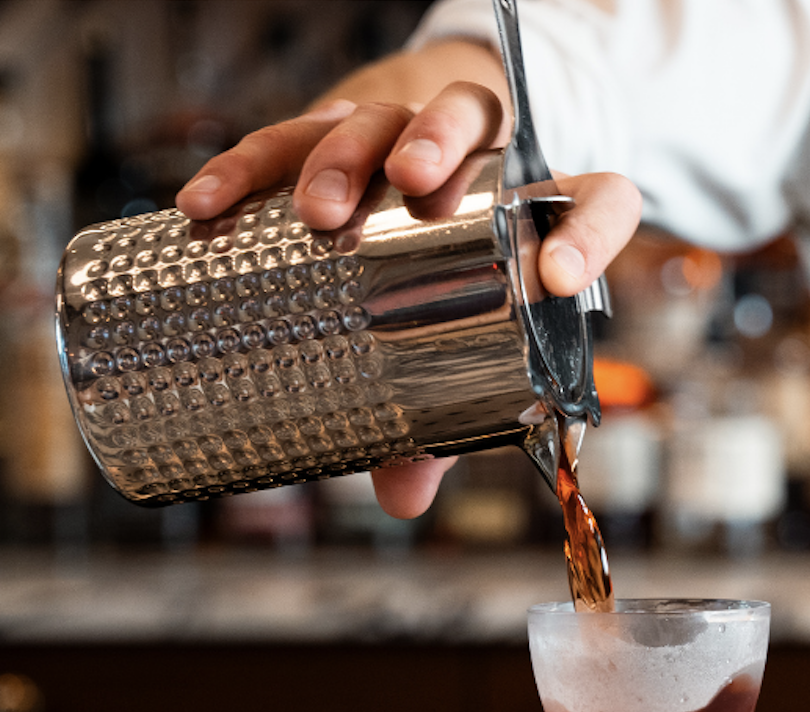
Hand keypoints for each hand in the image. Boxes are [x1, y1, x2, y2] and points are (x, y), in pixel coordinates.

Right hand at [175, 41, 642, 517]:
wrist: (396, 213)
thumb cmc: (450, 297)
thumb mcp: (458, 354)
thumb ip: (443, 422)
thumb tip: (403, 499)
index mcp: (537, 208)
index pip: (600, 199)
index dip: (593, 231)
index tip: (559, 278)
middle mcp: (474, 156)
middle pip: (470, 115)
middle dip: (439, 144)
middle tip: (413, 185)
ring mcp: (397, 136)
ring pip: (379, 116)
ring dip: (346, 152)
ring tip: (317, 210)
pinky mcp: (322, 135)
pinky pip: (283, 136)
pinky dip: (245, 167)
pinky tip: (209, 204)